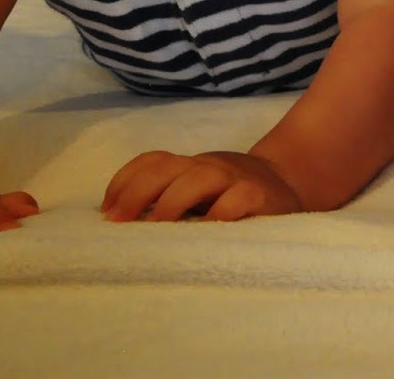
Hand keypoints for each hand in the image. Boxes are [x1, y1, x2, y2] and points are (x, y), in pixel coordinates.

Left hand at [100, 150, 302, 222]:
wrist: (287, 182)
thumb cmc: (230, 196)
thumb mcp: (197, 191)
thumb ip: (168, 199)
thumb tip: (120, 225)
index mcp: (188, 167)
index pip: (151, 162)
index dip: (124, 182)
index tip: (106, 213)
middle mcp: (207, 167)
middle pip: (165, 167)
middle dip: (137, 192)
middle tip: (119, 223)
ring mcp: (234, 178)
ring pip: (198, 177)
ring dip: (172, 201)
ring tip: (157, 228)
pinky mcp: (260, 196)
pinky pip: (238, 198)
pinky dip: (220, 212)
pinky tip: (206, 231)